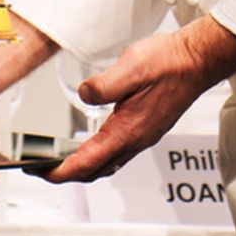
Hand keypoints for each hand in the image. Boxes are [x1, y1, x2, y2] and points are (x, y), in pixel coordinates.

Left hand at [44, 15, 235, 183]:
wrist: (196, 61)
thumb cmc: (168, 63)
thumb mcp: (131, 67)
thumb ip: (104, 86)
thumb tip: (84, 95)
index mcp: (128, 131)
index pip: (87, 163)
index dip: (60, 171)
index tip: (39, 172)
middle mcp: (135, 140)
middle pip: (95, 170)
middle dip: (65, 173)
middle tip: (41, 167)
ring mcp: (142, 137)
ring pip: (107, 164)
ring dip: (82, 167)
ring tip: (60, 160)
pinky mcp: (145, 129)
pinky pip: (117, 153)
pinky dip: (97, 156)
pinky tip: (90, 145)